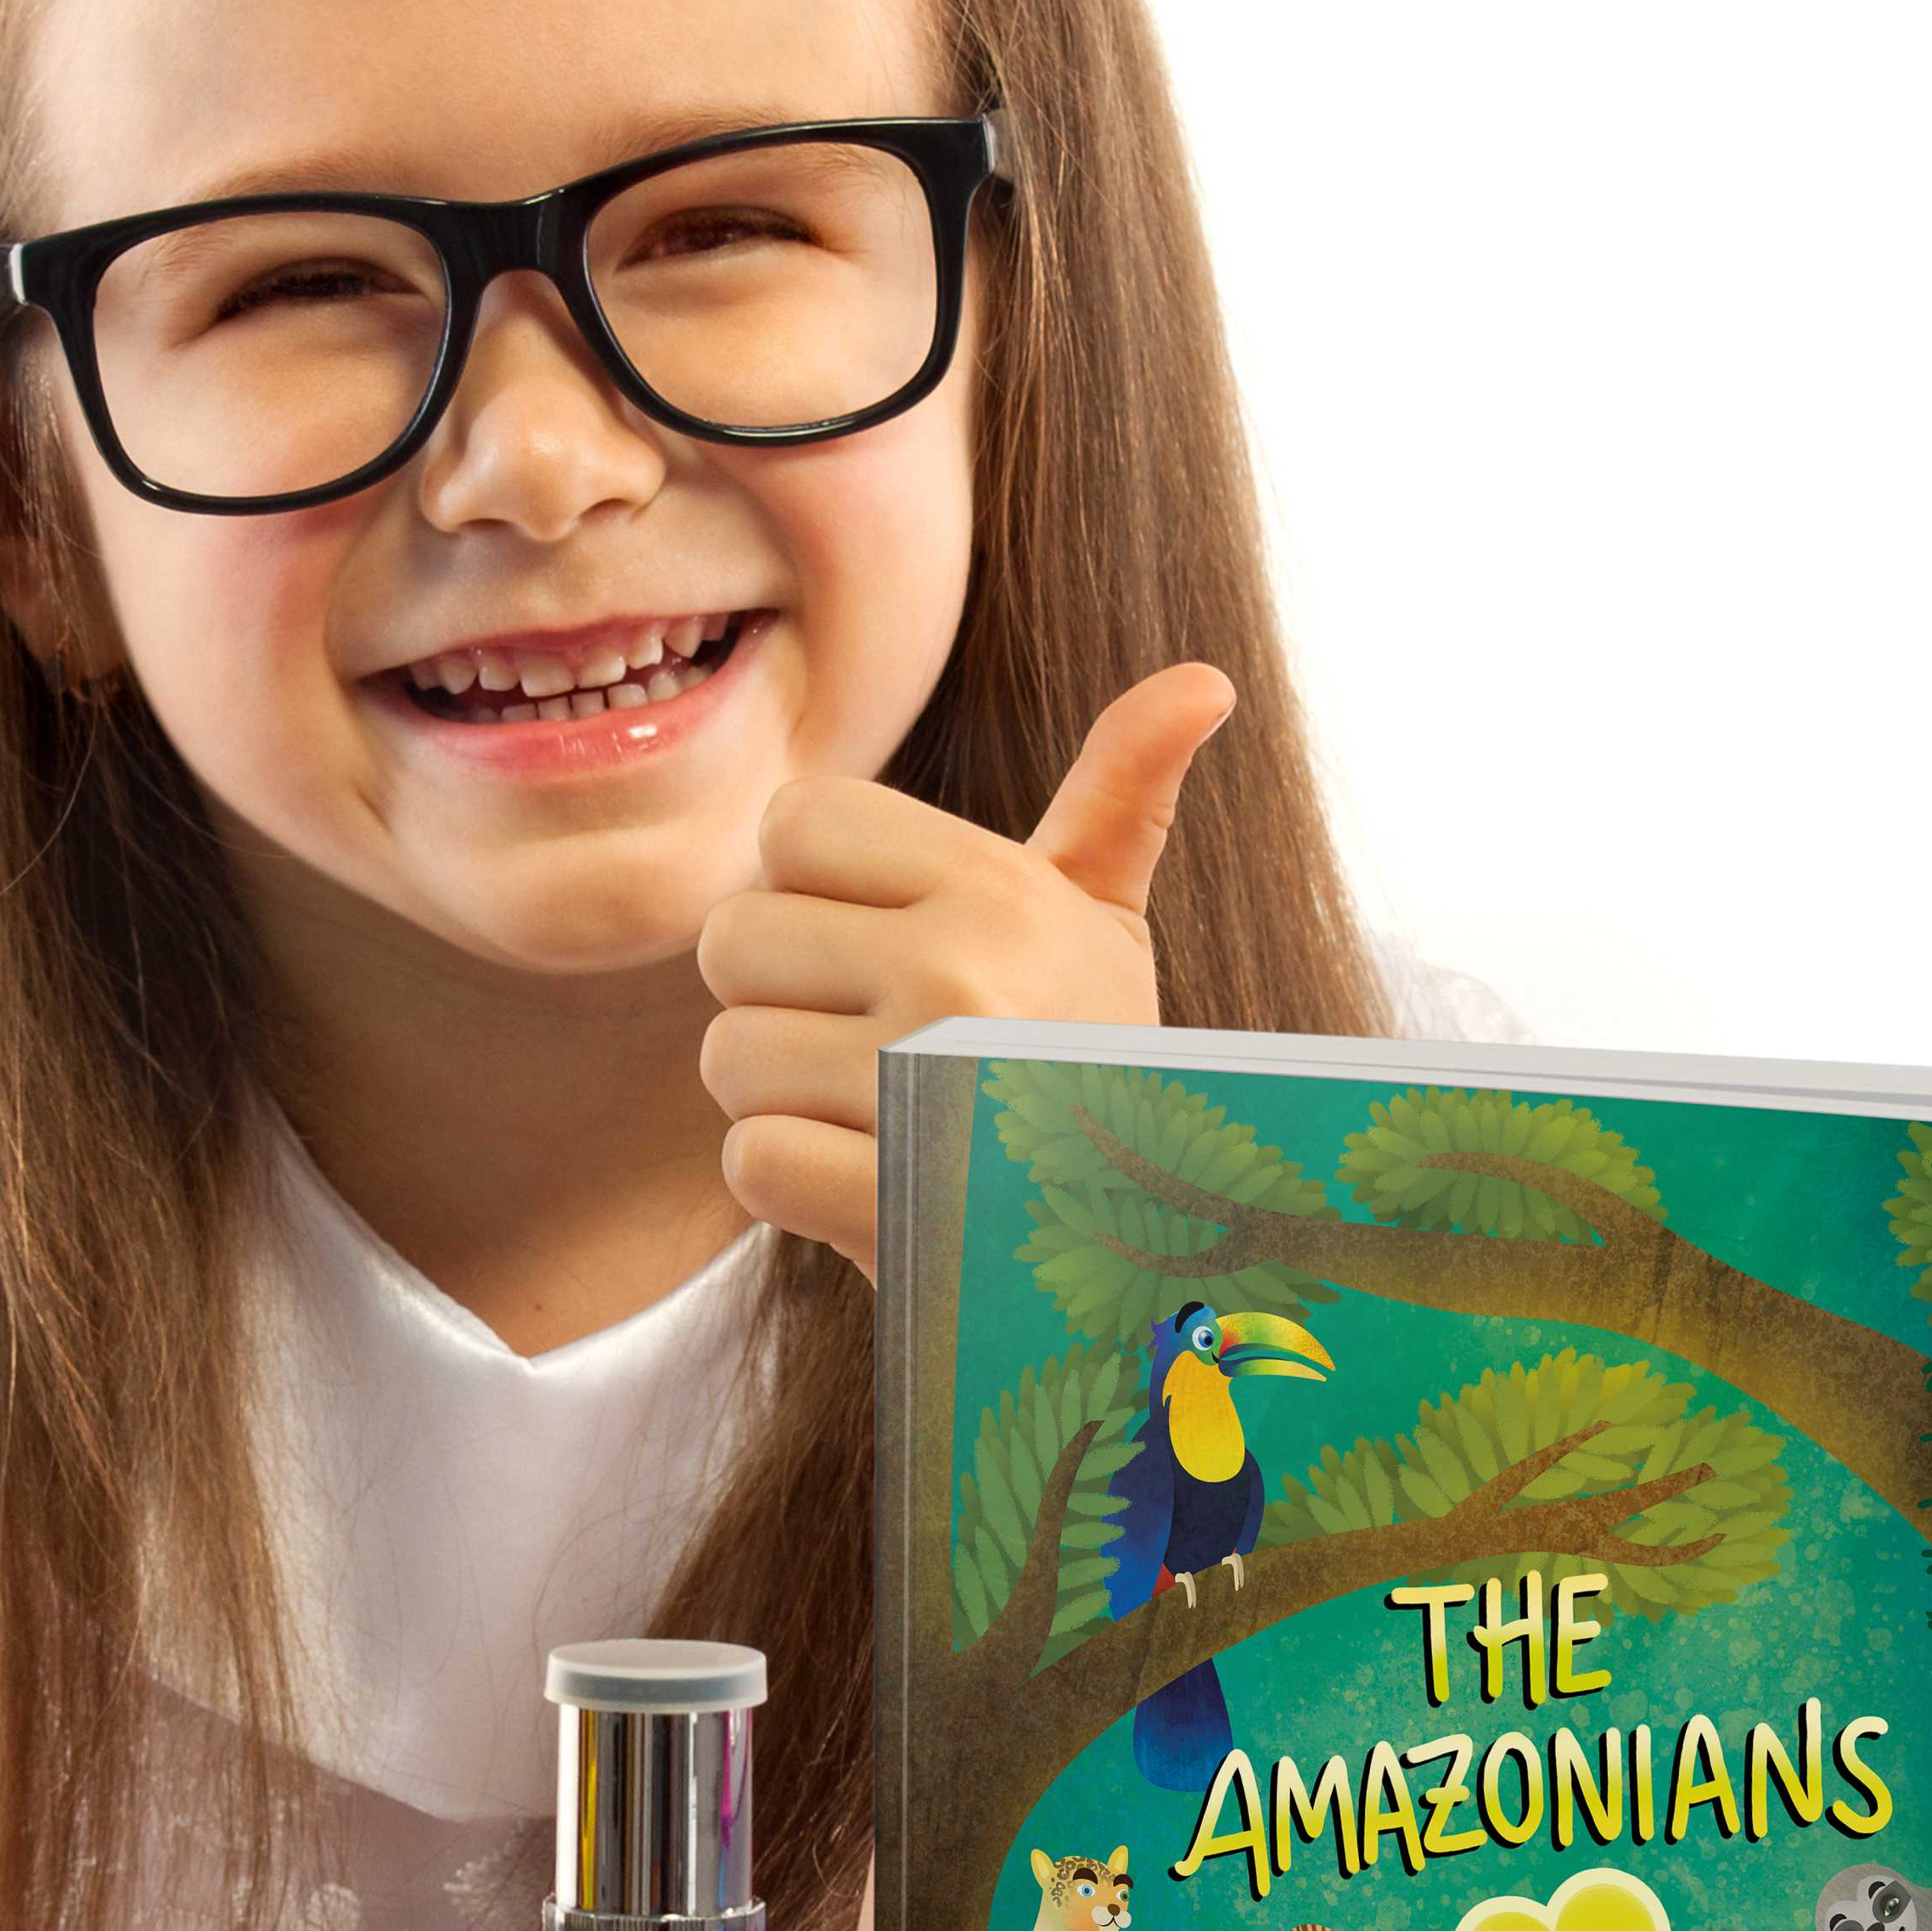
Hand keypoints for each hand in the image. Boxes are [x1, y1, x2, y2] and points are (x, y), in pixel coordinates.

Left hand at [696, 662, 1237, 1276]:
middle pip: (733, 937)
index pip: (791, 821)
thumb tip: (1203, 680)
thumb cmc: (1096, 1065)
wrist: (1147, 1250)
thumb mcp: (1109, 925)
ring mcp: (923, 1092)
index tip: (881, 941)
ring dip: (781, 1099)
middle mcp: (961, 975)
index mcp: (1000, 889)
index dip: (810, 887)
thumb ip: (1123, 796)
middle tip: (869, 1041)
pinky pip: (750, 1161)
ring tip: (876, 1114)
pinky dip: (791, 1185)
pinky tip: (870, 1183)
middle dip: (779, 998)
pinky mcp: (891, 1205)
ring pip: (728, 1056)